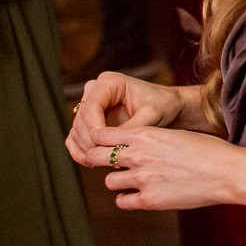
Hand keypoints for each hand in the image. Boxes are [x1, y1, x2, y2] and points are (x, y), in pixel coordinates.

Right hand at [67, 71, 187, 165]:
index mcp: (109, 82)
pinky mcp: (88, 121)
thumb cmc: (163, 106)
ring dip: (85, 149)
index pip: (91, 106)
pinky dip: (81, 152)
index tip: (103, 145)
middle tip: (105, 158)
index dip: (94, 128)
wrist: (168, 107)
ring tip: (101, 162)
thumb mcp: (151, 115)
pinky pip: (76, 138)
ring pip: (76, 131)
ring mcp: (89, 106)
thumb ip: (132, 128)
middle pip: (81, 120)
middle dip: (90, 141)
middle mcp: (94, 91)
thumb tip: (113, 147)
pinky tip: (92, 163)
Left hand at [89, 124, 242, 210]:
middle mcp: (139, 155)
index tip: (106, 145)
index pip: (102, 134)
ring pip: (109, 181)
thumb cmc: (210, 151)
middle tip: (110, 164)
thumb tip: (131, 145)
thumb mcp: (175, 135)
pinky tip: (142, 193)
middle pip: (96, 157)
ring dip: (119, 180)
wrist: (230, 172)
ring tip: (136, 180)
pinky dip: (128, 198)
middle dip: (99, 159)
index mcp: (146, 135)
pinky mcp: (149, 200)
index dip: (100, 140)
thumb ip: (149, 140)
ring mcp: (143, 179)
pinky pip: (122, 201)